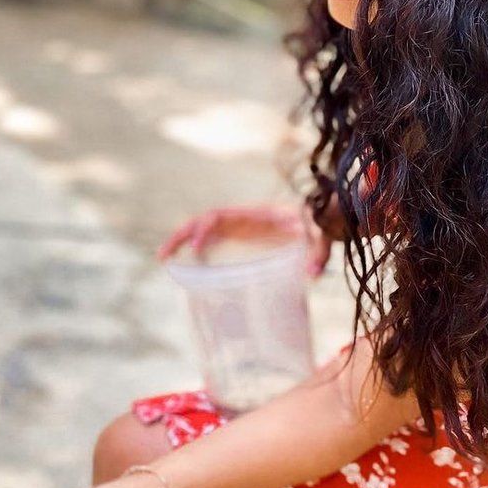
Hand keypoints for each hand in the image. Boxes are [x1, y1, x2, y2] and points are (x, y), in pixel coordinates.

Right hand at [156, 203, 332, 278]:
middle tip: (163, 255)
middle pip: (203, 220)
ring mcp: (241, 227)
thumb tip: (313, 274)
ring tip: (163, 258)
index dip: (204, 229)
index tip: (195, 248)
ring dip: (182, 240)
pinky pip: (215, 240)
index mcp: (256, 214)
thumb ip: (319, 250)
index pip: (220, 215)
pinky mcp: (243, 237)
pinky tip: (190, 267)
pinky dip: (199, 249)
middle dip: (182, 234)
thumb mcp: (322, 234)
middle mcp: (243, 218)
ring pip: (204, 229)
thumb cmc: (321, 225)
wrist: (324, 217)